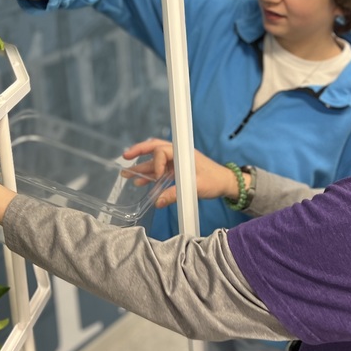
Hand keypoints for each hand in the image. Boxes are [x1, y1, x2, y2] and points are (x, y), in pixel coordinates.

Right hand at [122, 138, 240, 207]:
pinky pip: (160, 171)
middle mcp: (178, 154)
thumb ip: (175, 194)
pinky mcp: (177, 171)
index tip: (157, 177)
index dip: (156, 163)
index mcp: (183, 152)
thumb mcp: (196, 187)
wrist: (226, 183)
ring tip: (126, 174)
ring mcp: (177, 162)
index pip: (162, 150)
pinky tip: (140, 183)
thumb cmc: (215, 180)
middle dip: (139, 151)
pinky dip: (150, 176)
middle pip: (155, 148)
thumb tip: (157, 202)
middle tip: (125, 156)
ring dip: (141, 167)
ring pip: (155, 161)